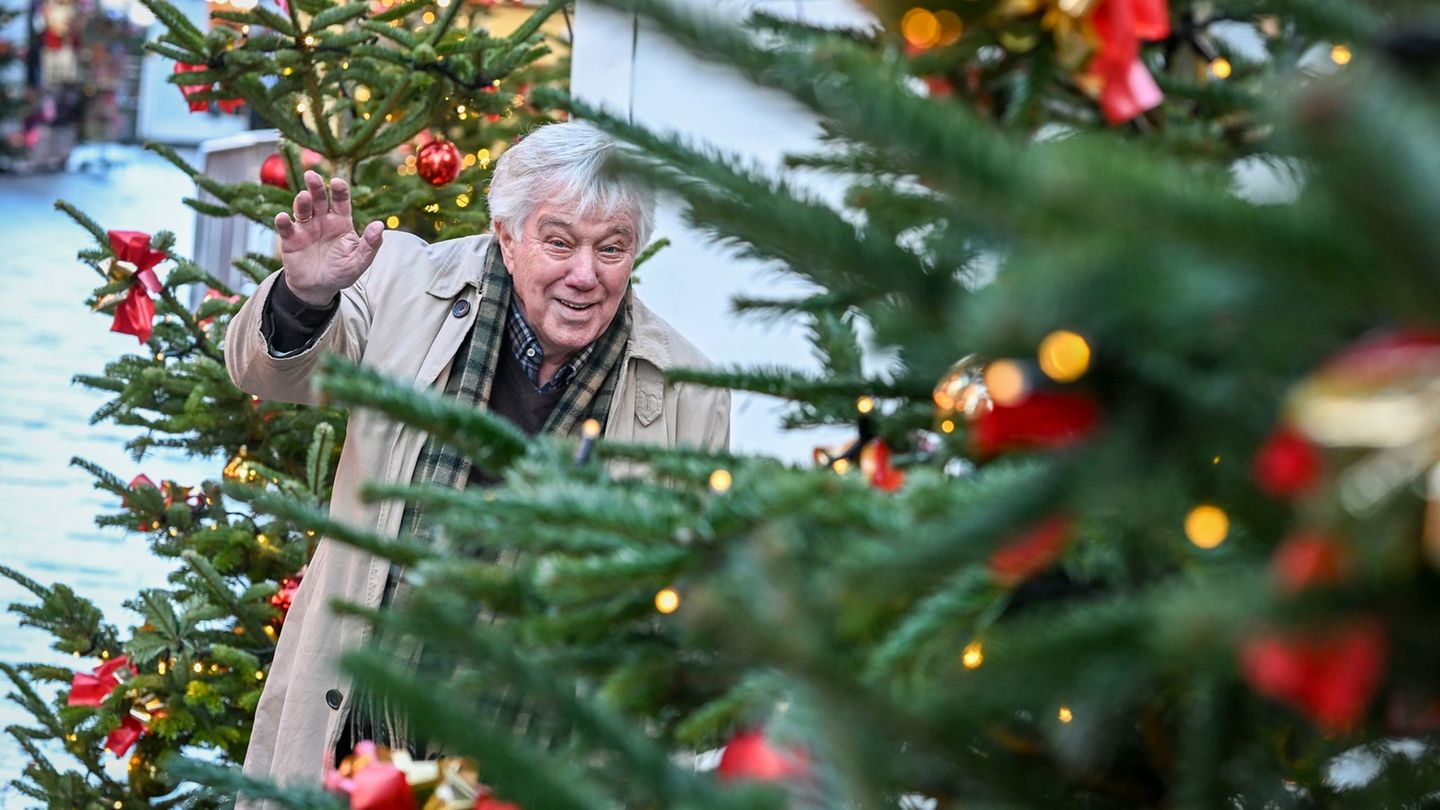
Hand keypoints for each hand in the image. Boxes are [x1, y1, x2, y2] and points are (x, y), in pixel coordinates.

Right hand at [275, 171, 384, 306]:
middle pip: (318, 198)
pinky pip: (285, 227)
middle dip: (315, 186)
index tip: (337, 182)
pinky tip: (283, 217)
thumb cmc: (341, 272)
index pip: (340, 201)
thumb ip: (370, 244)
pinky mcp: (290, 239)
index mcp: (340, 221)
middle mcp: (322, 220)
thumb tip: (380, 225)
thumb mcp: (359, 261)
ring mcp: (305, 227)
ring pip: (302, 208)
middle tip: (311, 176)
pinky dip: (283, 221)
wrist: (318, 288)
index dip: (339, 190)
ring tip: (304, 197)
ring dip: (301, 201)